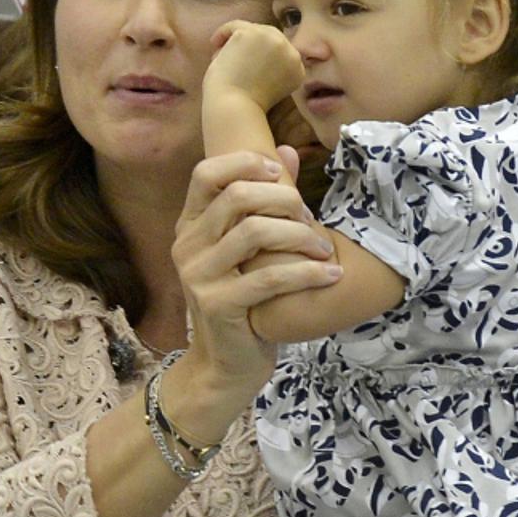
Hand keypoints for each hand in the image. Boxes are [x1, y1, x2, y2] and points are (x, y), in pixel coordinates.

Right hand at [173, 151, 338, 399]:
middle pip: (236, 197)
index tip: (279, 172)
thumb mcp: (247, 251)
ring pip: (253, 232)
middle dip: (284, 200)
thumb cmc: (243, 302)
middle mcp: (186, 247)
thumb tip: (286, 151)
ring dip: (300, 235)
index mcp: (189, 227)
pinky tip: (331, 274)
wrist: (224, 365)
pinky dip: (307, 272)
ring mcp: (198, 277)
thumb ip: (263, 202)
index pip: (205, 173)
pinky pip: (268, 278)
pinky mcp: (218, 305)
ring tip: (325, 248)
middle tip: (311, 218)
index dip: (243, 163)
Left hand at [205, 20, 303, 110]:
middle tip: (232, 51)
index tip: (246, 59)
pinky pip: (235, 26)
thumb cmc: (243, 104)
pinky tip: (214, 43)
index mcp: (297, 69)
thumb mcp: (267, 85)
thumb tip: (251, 48)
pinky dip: (223, 33)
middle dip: (251, 42)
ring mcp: (274, 41)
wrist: (235, 108)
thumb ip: (268, 67)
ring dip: (237, 40)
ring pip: (253, 30)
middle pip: (270, 36)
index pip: (281, 51)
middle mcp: (291, 52)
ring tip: (220, 53)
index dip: (262, 52)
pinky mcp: (254, 34)